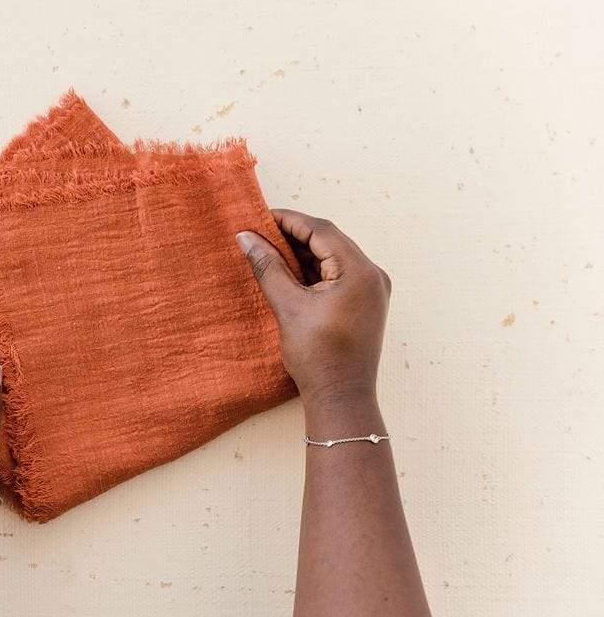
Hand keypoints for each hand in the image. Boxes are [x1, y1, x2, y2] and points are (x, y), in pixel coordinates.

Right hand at [236, 210, 391, 404]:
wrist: (341, 398)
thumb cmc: (318, 356)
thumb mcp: (288, 306)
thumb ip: (268, 266)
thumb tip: (246, 237)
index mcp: (359, 271)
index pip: (321, 230)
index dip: (288, 220)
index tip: (259, 218)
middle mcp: (372, 275)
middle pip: (329, 240)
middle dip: (294, 235)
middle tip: (260, 234)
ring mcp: (372, 290)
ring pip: (333, 256)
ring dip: (302, 252)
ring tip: (269, 252)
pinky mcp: (365, 303)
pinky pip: (337, 274)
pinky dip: (313, 270)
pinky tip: (289, 272)